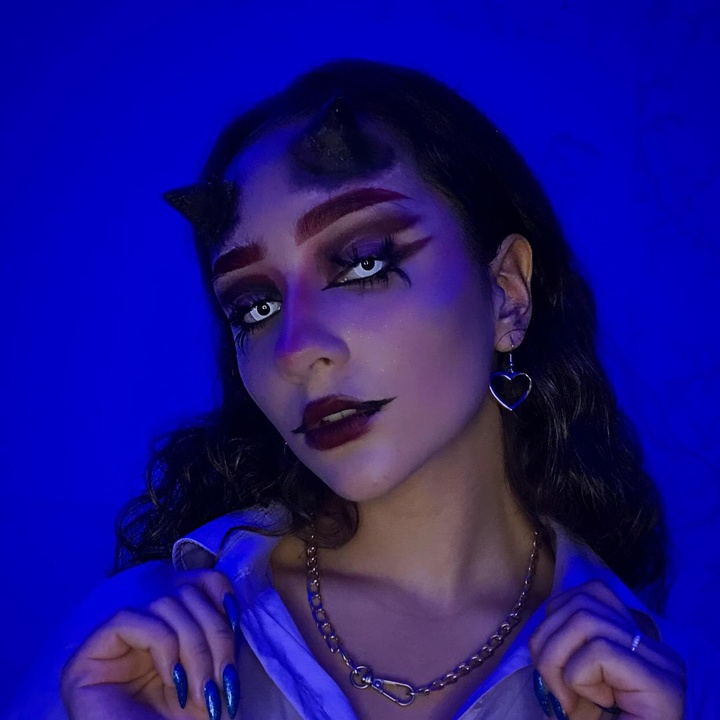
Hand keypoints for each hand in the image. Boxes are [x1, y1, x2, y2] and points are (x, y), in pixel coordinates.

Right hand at [60, 569, 241, 719]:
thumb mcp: (214, 675)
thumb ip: (217, 633)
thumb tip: (232, 596)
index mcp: (167, 635)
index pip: (191, 584)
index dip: (218, 594)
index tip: (238, 621)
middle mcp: (136, 638)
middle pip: (182, 595)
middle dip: (213, 635)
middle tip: (223, 681)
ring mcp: (108, 649)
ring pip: (162, 605)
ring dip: (195, 647)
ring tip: (202, 692)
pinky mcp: (85, 661)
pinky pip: (130, 620)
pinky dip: (163, 644)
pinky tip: (173, 681)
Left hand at [529, 580, 685, 718]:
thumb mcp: (576, 683)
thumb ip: (568, 648)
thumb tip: (543, 618)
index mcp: (638, 641)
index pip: (591, 592)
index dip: (555, 615)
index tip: (547, 655)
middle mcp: (655, 647)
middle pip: (583, 601)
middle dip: (547, 638)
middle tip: (550, 684)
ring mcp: (661, 663)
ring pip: (586, 620)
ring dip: (558, 659)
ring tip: (565, 696)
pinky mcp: (661, 683)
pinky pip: (600, 651)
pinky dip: (578, 676)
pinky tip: (586, 705)